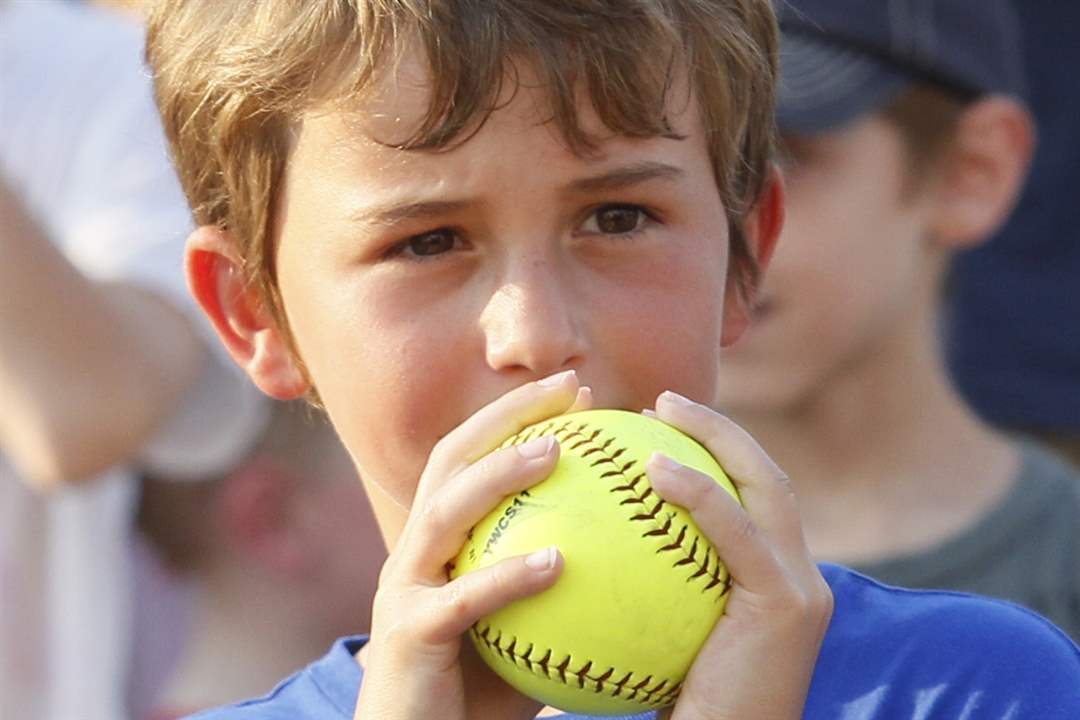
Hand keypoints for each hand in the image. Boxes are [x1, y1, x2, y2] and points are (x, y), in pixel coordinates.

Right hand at [355, 370, 591, 719]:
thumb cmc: (477, 693)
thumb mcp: (524, 627)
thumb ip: (560, 586)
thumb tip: (639, 555)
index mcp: (440, 543)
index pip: (474, 458)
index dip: (520, 416)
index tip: (581, 392)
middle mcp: (414, 552)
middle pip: (451, 459)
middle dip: (507, 415)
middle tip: (570, 390)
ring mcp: (403, 589)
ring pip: (445, 511)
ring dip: (500, 474)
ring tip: (556, 451)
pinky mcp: (408, 634)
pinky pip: (463, 599)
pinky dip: (508, 576)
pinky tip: (559, 562)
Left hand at [645, 392, 832, 719]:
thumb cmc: (678, 713)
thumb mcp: (663, 642)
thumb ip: (652, 591)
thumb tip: (586, 548)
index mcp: (776, 585)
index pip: (753, 500)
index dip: (715, 452)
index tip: (659, 425)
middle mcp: (801, 579)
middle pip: (768, 476)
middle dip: (721, 429)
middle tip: (661, 400)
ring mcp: (801, 591)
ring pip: (765, 486)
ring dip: (715, 438)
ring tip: (659, 410)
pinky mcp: (788, 606)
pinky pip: (737, 531)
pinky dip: (701, 492)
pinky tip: (654, 468)